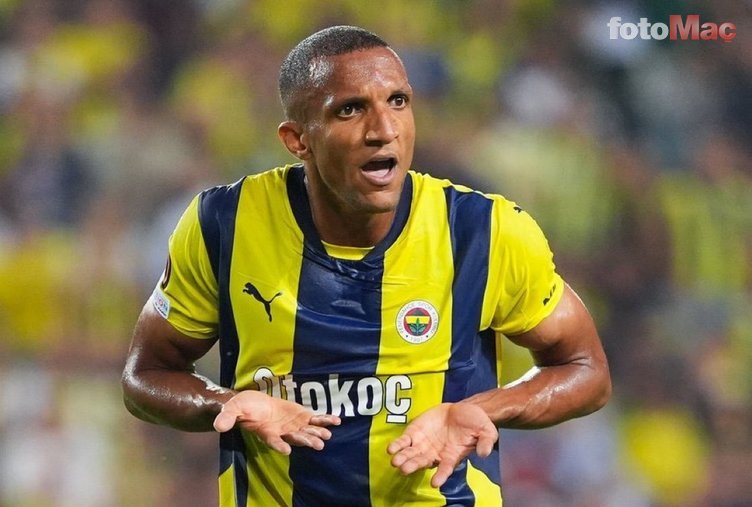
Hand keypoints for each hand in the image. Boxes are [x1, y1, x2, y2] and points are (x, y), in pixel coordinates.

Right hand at [213, 390, 340, 453]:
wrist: (255, 402)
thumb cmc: (244, 407)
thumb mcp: (234, 409)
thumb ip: (228, 417)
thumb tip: (218, 426)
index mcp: (266, 432)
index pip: (273, 441)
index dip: (279, 445)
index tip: (286, 449)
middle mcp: (282, 432)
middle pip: (295, 439)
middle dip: (306, 441)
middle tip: (317, 446)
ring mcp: (293, 425)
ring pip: (307, 431)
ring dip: (317, 434)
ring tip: (327, 436)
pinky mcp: (302, 416)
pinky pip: (315, 420)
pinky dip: (325, 420)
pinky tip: (337, 421)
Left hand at [387, 402, 497, 487]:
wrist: (462, 409)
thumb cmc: (474, 423)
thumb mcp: (486, 431)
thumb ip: (485, 441)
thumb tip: (484, 453)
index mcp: (452, 456)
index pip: (445, 469)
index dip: (441, 476)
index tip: (435, 483)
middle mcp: (435, 454)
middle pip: (423, 463)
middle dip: (413, 466)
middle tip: (404, 469)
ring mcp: (423, 444)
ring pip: (411, 454)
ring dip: (403, 458)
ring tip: (395, 461)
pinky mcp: (415, 433)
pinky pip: (404, 441)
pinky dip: (398, 445)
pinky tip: (391, 448)